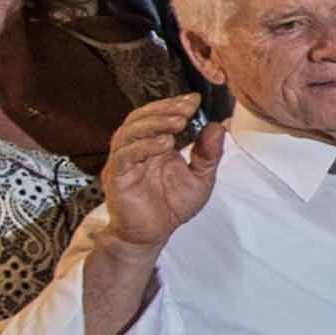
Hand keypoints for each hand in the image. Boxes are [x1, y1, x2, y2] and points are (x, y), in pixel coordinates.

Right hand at [92, 94, 221, 250]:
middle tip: (186, 108)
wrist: (150, 235)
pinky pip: (125, 156)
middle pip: (141, 118)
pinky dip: (143, 146)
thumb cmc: (171, 206)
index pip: (158, 115)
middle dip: (165, 109)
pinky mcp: (117, 176)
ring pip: (130, 132)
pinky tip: (163, 144)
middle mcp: (136, 148)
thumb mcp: (200, 178)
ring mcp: (124, 161)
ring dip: (154, 123)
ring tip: (178, 123)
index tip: (195, 99)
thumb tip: (218, 126)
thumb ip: (209, 154)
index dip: (174, 105)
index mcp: (154, 145)